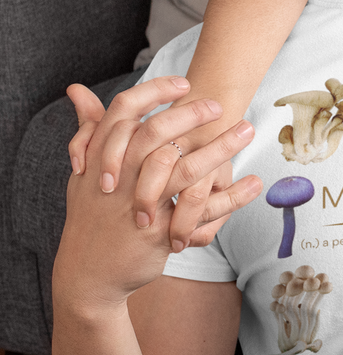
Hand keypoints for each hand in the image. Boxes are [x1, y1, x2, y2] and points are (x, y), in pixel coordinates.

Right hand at [59, 78, 260, 308]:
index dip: (155, 91)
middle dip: (192, 114)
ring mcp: (139, 205)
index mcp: (101, 157)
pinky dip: (230, 196)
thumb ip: (89, 128)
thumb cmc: (91, 214)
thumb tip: (77, 88)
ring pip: (185, 170)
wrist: (87, 272)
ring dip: (221, 148)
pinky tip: (253, 183)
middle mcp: (118, 177)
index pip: (124, 110)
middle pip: (156, 133)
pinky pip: (202, 211)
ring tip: (247, 129)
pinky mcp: (160, 232)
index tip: (185, 83)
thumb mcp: (84, 171)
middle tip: (221, 105)